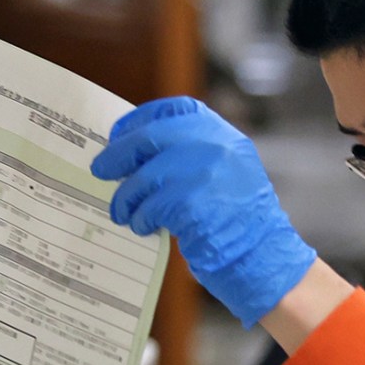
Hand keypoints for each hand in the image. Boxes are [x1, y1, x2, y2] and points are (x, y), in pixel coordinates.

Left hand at [94, 97, 316, 326]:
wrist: (263, 254)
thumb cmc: (240, 218)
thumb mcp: (227, 170)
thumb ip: (193, 154)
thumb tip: (138, 153)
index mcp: (223, 134)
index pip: (174, 110)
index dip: (141, 118)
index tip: (120, 132)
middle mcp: (214, 146)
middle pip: (149, 138)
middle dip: (119, 155)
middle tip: (100, 169)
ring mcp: (203, 173)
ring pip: (144, 177)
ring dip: (126, 196)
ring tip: (122, 211)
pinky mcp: (191, 204)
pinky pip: (150, 207)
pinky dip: (140, 218)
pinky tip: (143, 226)